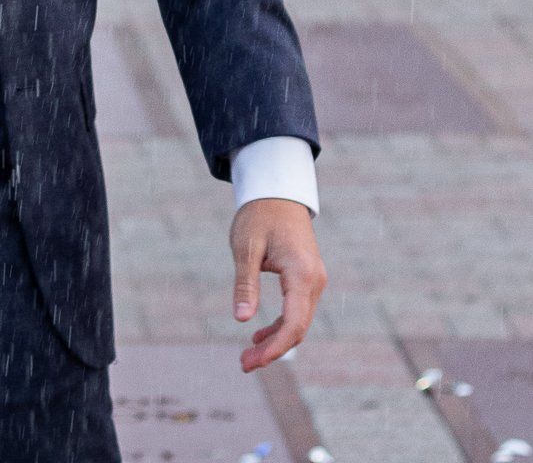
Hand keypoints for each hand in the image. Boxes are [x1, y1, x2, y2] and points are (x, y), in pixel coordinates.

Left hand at [230, 198, 326, 371]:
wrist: (278, 191)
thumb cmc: (259, 215)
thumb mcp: (245, 247)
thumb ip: (245, 283)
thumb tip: (241, 319)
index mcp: (301, 273)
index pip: (293, 323)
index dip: (275, 347)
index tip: (252, 361)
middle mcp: (314, 280)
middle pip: (297, 328)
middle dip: (272, 350)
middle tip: (243, 364)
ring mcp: (314, 280)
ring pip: (298, 322)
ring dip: (275, 341)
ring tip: (248, 355)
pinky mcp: (307, 279)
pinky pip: (297, 311)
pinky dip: (280, 326)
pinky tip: (259, 334)